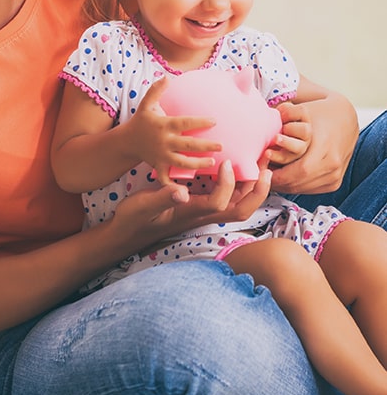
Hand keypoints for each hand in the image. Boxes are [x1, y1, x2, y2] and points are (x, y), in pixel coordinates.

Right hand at [112, 160, 271, 247]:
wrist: (128, 232)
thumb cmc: (134, 219)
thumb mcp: (143, 206)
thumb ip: (162, 198)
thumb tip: (182, 192)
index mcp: (190, 213)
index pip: (219, 203)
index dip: (227, 184)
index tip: (226, 162)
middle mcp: (202, 215)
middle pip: (240, 209)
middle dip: (258, 191)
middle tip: (266, 167)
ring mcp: (202, 212)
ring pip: (237, 205)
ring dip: (253, 188)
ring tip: (261, 165)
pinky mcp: (199, 207)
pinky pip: (227, 199)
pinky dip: (239, 185)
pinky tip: (237, 168)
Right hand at [126, 77, 221, 184]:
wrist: (126, 142)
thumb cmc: (141, 121)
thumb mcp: (146, 104)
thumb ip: (156, 90)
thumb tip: (168, 76)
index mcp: (164, 125)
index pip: (184, 123)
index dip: (199, 121)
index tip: (215, 121)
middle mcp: (164, 141)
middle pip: (187, 144)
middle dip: (205, 146)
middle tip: (221, 146)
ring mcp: (161, 156)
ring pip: (181, 162)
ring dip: (197, 164)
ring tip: (211, 163)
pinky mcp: (158, 167)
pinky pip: (167, 178)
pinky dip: (176, 186)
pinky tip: (190, 190)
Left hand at [269, 94, 355, 193]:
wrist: (345, 119)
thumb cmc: (320, 114)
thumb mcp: (303, 110)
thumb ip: (286, 115)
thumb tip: (268, 122)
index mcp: (326, 148)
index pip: (298, 171)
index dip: (277, 174)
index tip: (260, 168)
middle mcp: (332, 165)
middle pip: (297, 183)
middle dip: (275, 181)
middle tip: (258, 174)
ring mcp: (335, 176)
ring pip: (301, 189)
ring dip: (282, 185)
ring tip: (265, 176)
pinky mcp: (334, 183)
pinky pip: (308, 190)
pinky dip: (292, 185)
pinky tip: (280, 177)